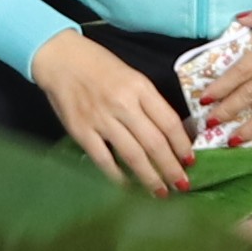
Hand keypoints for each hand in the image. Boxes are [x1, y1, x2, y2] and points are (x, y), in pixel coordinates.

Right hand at [37, 33, 196, 193]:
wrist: (61, 58)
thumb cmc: (99, 65)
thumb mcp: (132, 76)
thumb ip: (149, 102)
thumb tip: (170, 132)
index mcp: (140, 87)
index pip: (169, 122)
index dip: (182, 145)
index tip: (190, 161)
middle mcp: (123, 104)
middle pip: (154, 143)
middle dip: (171, 168)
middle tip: (182, 184)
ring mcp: (101, 119)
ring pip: (133, 154)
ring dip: (150, 177)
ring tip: (161, 191)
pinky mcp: (82, 131)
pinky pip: (104, 159)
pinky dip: (118, 176)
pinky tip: (128, 185)